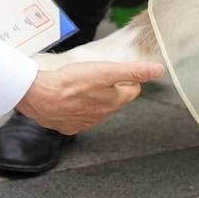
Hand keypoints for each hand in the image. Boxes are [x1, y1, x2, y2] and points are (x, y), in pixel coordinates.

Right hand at [16, 60, 163, 135]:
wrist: (40, 96)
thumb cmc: (71, 81)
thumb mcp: (105, 71)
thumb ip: (133, 71)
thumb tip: (158, 70)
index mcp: (114, 102)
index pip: (132, 90)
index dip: (126, 78)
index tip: (116, 71)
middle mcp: (103, 116)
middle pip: (116, 100)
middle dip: (112, 88)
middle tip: (98, 75)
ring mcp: (86, 123)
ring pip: (99, 108)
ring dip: (95, 97)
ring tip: (82, 85)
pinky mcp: (70, 127)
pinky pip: (80, 116)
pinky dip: (78, 107)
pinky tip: (69, 98)